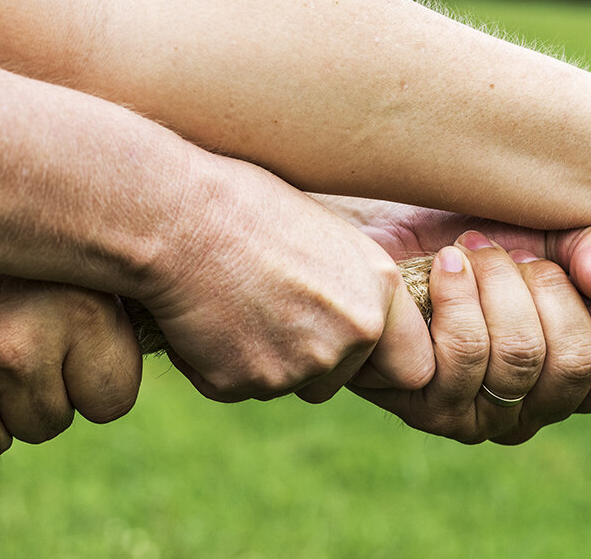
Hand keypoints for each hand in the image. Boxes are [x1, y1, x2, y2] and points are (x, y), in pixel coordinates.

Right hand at [130, 163, 434, 403]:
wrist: (178, 216)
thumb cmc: (245, 205)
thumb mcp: (327, 236)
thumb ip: (352, 288)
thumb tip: (356, 321)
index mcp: (379, 292)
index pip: (412, 367)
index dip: (378, 363)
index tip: (349, 349)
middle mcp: (351, 334)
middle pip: (336, 382)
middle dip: (305, 362)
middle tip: (265, 310)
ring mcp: (299, 365)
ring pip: (284, 386)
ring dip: (260, 359)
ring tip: (232, 299)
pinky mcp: (244, 382)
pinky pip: (235, 386)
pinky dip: (216, 363)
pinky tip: (203, 315)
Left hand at [319, 195, 590, 412]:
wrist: (379, 232)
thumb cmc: (473, 237)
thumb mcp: (551, 231)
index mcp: (571, 378)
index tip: (579, 271)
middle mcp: (531, 410)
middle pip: (574, 365)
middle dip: (548, 288)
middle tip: (513, 251)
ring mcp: (480, 416)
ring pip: (519, 357)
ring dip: (498, 283)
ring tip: (471, 250)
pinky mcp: (427, 407)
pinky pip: (464, 355)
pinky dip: (458, 294)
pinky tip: (446, 264)